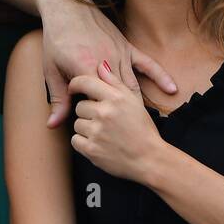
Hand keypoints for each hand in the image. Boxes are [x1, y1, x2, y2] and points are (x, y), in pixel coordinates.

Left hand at [37, 0, 175, 127]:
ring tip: (136, 123)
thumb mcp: (51, 71)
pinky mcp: (127, 46)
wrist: (66, 7)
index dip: (98, 119)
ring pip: (132, 86)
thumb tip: (53, 125)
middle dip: (120, 116)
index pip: (97, 104)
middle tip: (121, 132)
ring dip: (135, 105)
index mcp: (87, 71)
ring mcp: (120, 54)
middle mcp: (107, 63)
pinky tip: (172, 89)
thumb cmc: (56, 39)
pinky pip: (147, 64)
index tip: (98, 130)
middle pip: (118, 98)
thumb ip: (58, 99)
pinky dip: (160, 77)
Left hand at [68, 60, 167, 184]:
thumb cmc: (143, 129)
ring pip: (77, 124)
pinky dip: (84, 143)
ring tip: (104, 133)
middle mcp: (105, 113)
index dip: (75, 84)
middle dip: (88, 113)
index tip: (74, 88)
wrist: (150, 159)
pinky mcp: (91, 150)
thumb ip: (115, 82)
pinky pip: (75, 140)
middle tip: (102, 120)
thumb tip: (100, 65)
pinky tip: (99, 143)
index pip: (85, 82)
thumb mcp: (133, 101)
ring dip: (86, 128)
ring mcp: (97, 132)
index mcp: (116, 98)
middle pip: (80, 106)